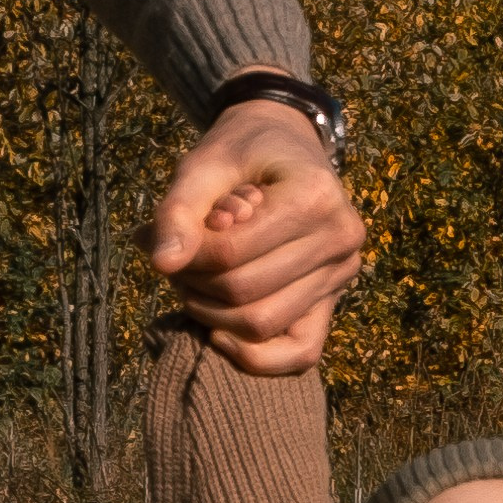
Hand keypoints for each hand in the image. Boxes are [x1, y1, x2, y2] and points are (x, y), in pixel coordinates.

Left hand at [148, 97, 364, 373]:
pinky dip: (255, 356)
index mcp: (315, 197)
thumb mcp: (205, 164)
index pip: (233, 254)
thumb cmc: (242, 151)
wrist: (287, 146)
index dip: (190, 255)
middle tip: (178, 263)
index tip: (170, 237)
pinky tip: (220, 335)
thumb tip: (160, 263)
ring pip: (265, 324)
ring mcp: (342, 275)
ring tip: (195, 283)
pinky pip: (300, 353)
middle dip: (197, 285)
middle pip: (247, 294)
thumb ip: (179, 210)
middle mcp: (341, 240)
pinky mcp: (334, 301)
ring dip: (214, 315)